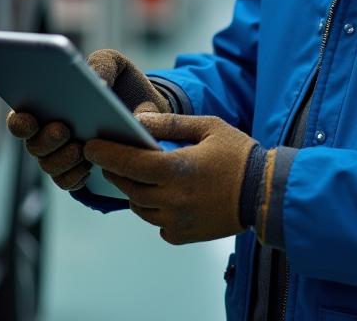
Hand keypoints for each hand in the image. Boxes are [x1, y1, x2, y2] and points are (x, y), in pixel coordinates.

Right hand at [4, 48, 168, 191]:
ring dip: (61, 158)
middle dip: (46, 139)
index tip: (30, 118)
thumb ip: (102, 63)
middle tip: (64, 129)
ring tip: (80, 148)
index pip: (20, 118)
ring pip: (49, 165)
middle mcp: (47, 133)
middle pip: (33, 145)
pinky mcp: (77, 173)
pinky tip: (89, 166)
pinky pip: (68, 181)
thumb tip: (97, 80)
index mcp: (47, 106)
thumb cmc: (120, 83)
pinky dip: (75, 175)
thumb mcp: (114, 64)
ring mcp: (61, 156)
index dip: (19, 121)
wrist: (148, 109)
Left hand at [84, 114, 257, 244]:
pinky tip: (165, 197)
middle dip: (116, 171)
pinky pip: (157, 224)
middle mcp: (172, 199)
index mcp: (176, 169)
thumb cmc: (239, 155)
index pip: (128, 163)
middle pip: (129, 187)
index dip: (106, 154)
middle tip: (110, 159)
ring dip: (135, 191)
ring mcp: (177, 221)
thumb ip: (171, 123)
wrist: (267, 193)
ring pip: (140, 207)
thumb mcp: (208, 127)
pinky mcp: (185, 235)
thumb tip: (139, 122)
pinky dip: (155, 211)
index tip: (90, 146)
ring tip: (140, 176)